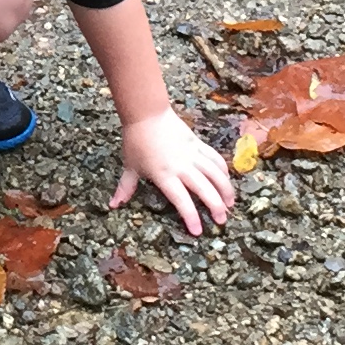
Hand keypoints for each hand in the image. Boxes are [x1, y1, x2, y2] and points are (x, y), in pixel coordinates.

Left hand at [111, 110, 235, 236]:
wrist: (147, 113)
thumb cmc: (136, 141)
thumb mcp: (130, 166)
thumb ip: (126, 187)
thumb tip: (113, 204)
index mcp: (164, 175)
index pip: (181, 200)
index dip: (191, 217)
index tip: (198, 231)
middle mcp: (182, 166)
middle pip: (204, 189)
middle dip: (216, 206)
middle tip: (222, 220)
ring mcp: (192, 154)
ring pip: (215, 174)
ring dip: (225, 189)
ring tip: (231, 204)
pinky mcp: (198, 144)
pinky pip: (214, 158)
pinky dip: (223, 170)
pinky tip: (227, 180)